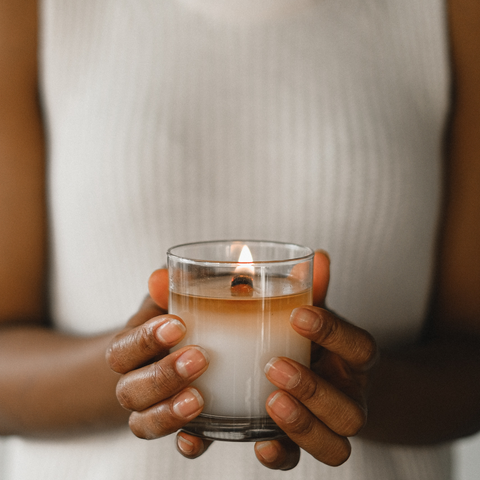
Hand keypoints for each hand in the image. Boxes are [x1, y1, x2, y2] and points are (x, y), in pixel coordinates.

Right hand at [106, 272, 209, 452]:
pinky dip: (187, 443)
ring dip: (168, 412)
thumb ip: (165, 291)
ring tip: (199, 399)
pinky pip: (176, 444)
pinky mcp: (178, 427)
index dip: (145, 340)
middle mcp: (133, 384)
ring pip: (143, 423)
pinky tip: (199, 437)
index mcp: (129, 351)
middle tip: (199, 358)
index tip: (178, 324)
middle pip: (130, 391)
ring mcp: (152, 410)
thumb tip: (160, 274)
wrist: (161, 360)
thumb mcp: (166, 304)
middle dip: (162, 376)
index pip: (122, 350)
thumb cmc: (170, 324)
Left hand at [254, 251, 377, 469]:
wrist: (333, 381)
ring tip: (269, 401)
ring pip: (334, 446)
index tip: (300, 314)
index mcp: (355, 361)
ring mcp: (328, 427)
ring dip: (302, 426)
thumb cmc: (316, 342)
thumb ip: (315, 290)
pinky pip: (297, 460)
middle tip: (276, 367)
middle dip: (314, 390)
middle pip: (350, 410)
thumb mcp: (316, 313)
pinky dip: (279, 455)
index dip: (334, 333)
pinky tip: (258, 444)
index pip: (360, 347)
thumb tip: (318, 257)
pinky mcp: (301, 444)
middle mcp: (349, 398)